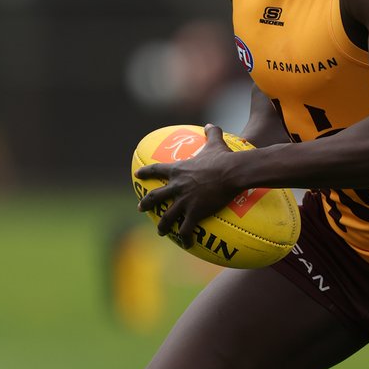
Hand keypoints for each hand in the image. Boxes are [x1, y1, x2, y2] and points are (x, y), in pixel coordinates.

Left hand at [135, 124, 239, 245]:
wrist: (231, 172)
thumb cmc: (224, 158)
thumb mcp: (216, 144)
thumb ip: (212, 133)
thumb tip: (212, 125)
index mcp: (178, 170)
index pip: (156, 170)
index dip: (146, 173)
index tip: (137, 176)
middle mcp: (177, 187)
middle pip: (156, 197)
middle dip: (146, 203)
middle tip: (140, 208)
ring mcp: (184, 201)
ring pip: (168, 217)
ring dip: (163, 225)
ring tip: (161, 231)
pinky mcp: (194, 213)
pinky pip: (187, 228)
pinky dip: (185, 237)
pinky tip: (186, 244)